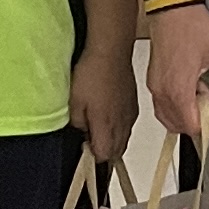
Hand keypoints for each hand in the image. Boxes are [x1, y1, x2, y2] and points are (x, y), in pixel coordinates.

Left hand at [70, 44, 136, 166]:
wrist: (111, 52)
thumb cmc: (92, 74)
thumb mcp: (74, 101)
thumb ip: (77, 122)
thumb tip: (82, 130)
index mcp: (106, 126)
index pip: (104, 156)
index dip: (93, 156)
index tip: (85, 147)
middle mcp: (122, 124)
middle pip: (117, 152)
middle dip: (105, 152)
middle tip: (91, 141)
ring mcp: (130, 115)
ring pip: (125, 140)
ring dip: (113, 141)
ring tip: (100, 130)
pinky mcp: (134, 104)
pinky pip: (129, 125)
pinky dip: (120, 128)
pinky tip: (111, 117)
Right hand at [147, 2, 208, 134]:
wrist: (172, 7)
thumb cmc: (194, 27)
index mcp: (179, 90)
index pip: (191, 126)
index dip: (208, 121)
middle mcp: (162, 92)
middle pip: (178, 125)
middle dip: (197, 117)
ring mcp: (154, 86)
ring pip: (167, 118)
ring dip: (185, 112)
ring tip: (198, 88)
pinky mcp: (151, 79)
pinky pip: (161, 105)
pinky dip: (174, 104)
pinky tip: (187, 85)